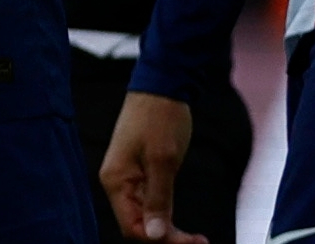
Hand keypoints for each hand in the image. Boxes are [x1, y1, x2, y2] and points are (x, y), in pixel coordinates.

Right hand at [101, 91, 201, 243]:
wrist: (162, 87)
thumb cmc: (160, 118)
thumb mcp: (163, 160)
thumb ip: (158, 199)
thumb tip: (155, 235)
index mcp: (116, 181)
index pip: (131, 227)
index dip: (159, 240)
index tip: (189, 241)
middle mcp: (117, 183)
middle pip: (137, 226)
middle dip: (167, 238)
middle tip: (199, 241)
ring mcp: (128, 179)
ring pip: (145, 219)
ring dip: (169, 232)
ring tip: (197, 238)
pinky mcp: (140, 174)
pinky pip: (150, 206)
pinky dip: (167, 218)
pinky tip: (184, 226)